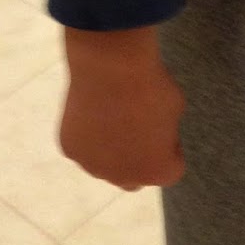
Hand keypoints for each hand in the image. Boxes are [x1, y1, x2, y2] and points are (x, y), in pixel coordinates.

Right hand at [59, 27, 187, 190]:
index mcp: (157, 171)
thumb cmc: (150, 84)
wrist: (112, 65)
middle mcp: (123, 178)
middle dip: (138, 157)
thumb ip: (164, 134)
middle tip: (137, 126)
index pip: (170, 168)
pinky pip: (83, 148)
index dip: (170, 144)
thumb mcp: (174, 110)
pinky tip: (94, 109)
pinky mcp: (70, 150)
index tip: (163, 124)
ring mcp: (92, 167)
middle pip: (135, 176)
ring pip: (106, 165)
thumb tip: (150, 137)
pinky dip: (88, 134)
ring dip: (111, 148)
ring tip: (114, 112)